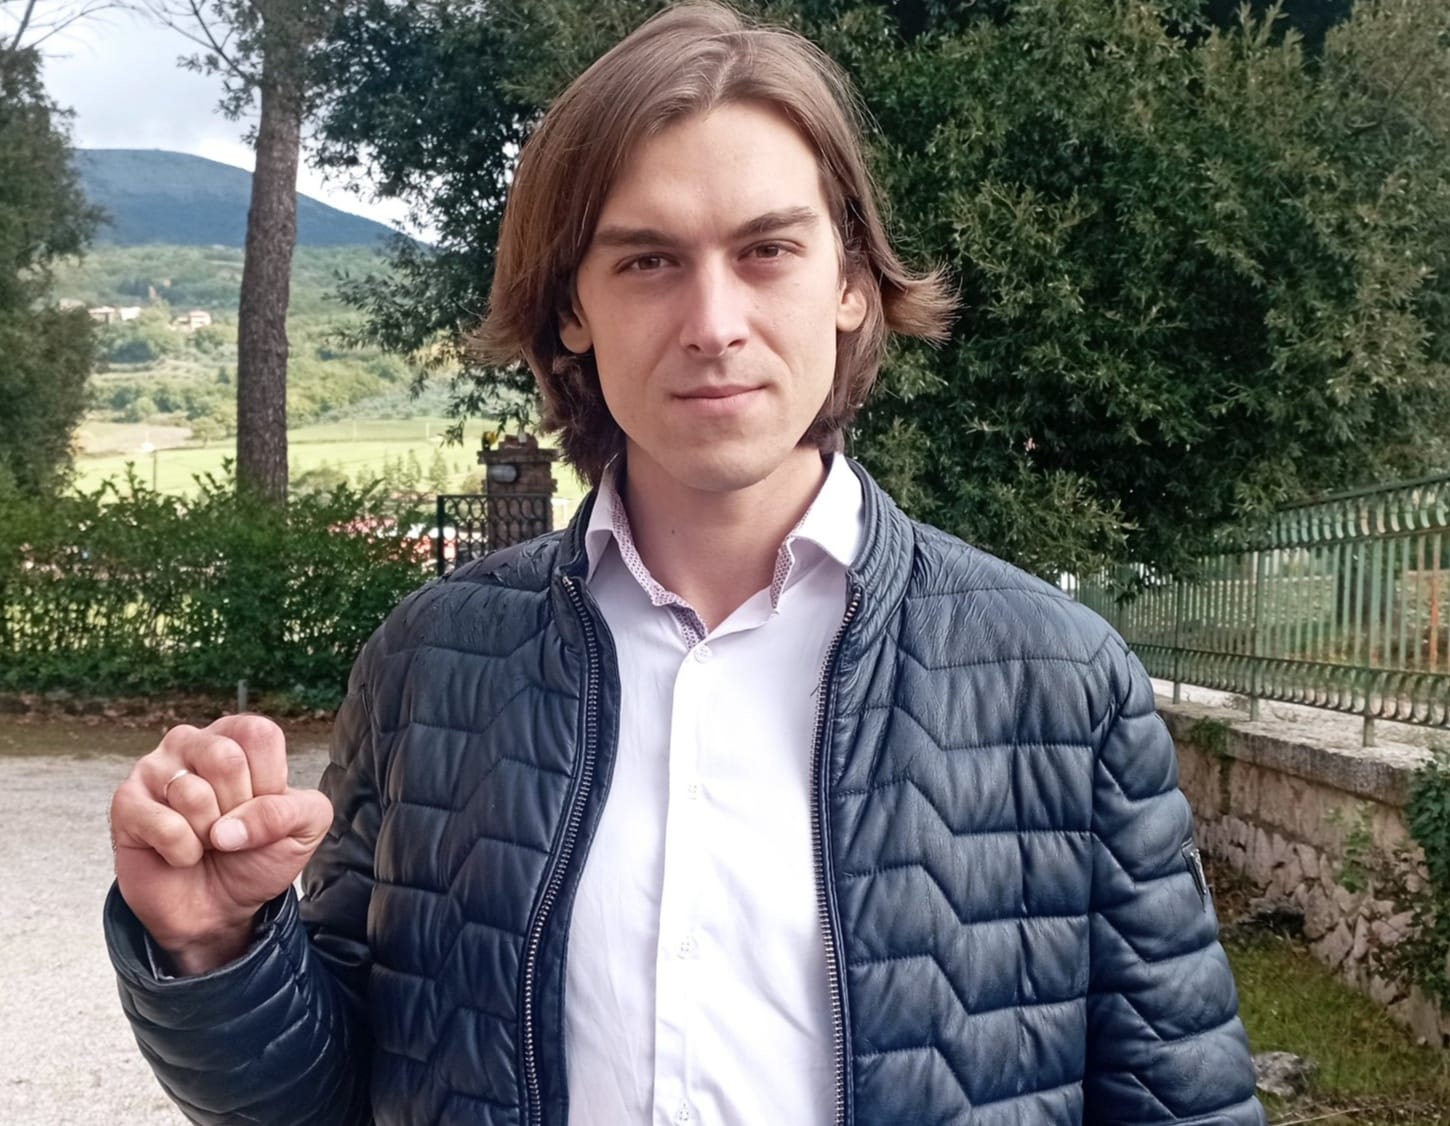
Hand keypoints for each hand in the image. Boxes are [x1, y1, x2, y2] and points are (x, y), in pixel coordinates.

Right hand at [110, 714, 332, 975]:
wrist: (218, 909)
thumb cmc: (257, 857)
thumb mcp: (303, 829)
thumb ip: (291, 810)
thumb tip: (231, 827)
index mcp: (237, 737)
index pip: (260, 735)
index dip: (269, 782)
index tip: (261, 806)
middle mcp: (193, 743)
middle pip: (225, 758)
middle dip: (238, 809)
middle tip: (230, 827)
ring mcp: (155, 769)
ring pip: (192, 793)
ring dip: (209, 833)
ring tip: (205, 840)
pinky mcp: (126, 803)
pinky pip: (164, 826)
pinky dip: (183, 852)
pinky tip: (181, 854)